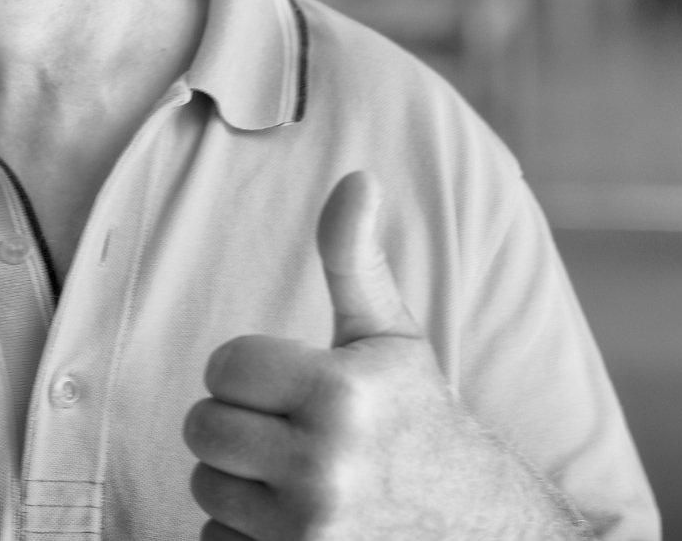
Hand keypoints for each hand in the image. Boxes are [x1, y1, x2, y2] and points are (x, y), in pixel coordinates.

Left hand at [184, 172, 579, 540]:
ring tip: (296, 475)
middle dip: (237, 424)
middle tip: (288, 429)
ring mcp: (308, 531)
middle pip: (203, 428)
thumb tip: (356, 177)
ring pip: (208, 487)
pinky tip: (293, 522)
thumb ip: (354, 258)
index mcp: (341, 393)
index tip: (292, 384)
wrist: (478, 527)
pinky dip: (244, 534)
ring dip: (239, 482)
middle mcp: (324, 465)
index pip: (225, 365)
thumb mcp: (390, 336)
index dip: (251, 371)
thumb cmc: (420, 420)